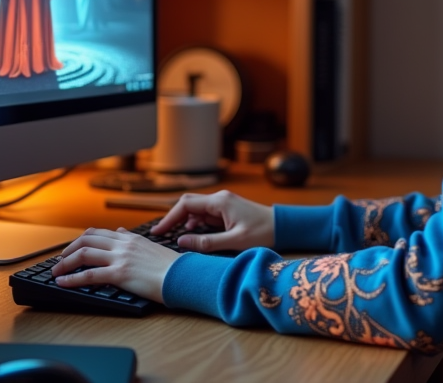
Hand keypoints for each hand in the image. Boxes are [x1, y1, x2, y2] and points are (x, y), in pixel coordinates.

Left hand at [52, 227, 177, 301]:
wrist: (183, 275)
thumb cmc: (171, 266)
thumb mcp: (151, 246)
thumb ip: (132, 239)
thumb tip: (119, 231)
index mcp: (131, 238)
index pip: (99, 233)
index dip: (81, 240)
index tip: (72, 248)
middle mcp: (123, 244)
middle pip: (87, 239)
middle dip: (68, 249)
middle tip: (60, 260)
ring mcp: (120, 258)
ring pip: (84, 254)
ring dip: (65, 263)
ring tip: (56, 272)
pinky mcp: (120, 274)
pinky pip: (89, 275)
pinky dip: (72, 278)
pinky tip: (63, 283)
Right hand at [152, 190, 273, 252]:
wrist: (284, 226)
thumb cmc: (264, 233)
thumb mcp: (234, 241)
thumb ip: (206, 242)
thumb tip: (182, 242)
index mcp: (220, 202)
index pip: (185, 205)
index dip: (169, 218)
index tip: (158, 231)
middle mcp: (219, 199)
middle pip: (188, 204)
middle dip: (173, 218)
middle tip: (161, 233)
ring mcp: (223, 204)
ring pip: (196, 209)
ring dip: (184, 221)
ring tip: (173, 236)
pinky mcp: (227, 211)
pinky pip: (205, 214)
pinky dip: (196, 223)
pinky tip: (193, 234)